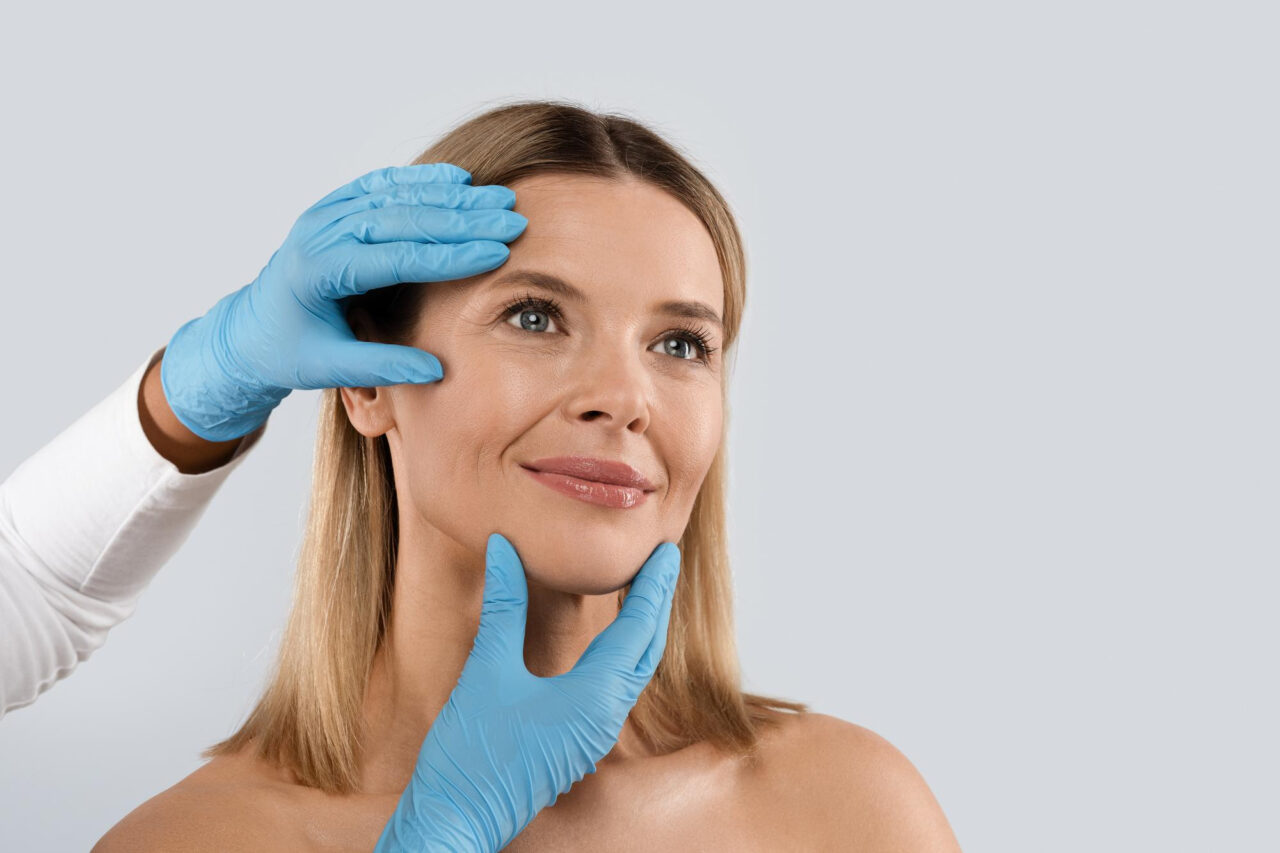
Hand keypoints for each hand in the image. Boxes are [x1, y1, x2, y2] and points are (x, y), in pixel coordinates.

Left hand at [161, 163, 527, 439]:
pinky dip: (422, 182)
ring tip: (499, 198)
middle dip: (464, 219)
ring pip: (396, 195)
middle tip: (512, 218)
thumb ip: (382, 367)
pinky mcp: (334, 208)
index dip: (451, 255)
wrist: (247, 331)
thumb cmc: (289, 353)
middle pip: (403, 218)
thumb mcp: (330, 369)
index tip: (497, 252)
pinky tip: (458, 180)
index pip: (398, 257)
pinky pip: (382, 186)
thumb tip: (437, 370)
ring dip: (451, 196)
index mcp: (318, 271)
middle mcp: (321, 233)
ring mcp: (326, 215)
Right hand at [374, 533, 681, 852]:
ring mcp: (593, 735)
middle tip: (662, 562)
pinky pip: (615, 691)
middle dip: (656, 604)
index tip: (665, 551)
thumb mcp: (486, 670)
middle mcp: (605, 718)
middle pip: (647, 650)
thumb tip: (504, 547)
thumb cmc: (470, 754)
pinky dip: (623, 655)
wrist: (456, 821)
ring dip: (643, 631)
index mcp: (595, 697)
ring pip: (634, 673)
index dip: (652, 585)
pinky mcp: (577, 743)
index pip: (639, 628)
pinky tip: (609, 644)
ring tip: (643, 594)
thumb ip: (503, 606)